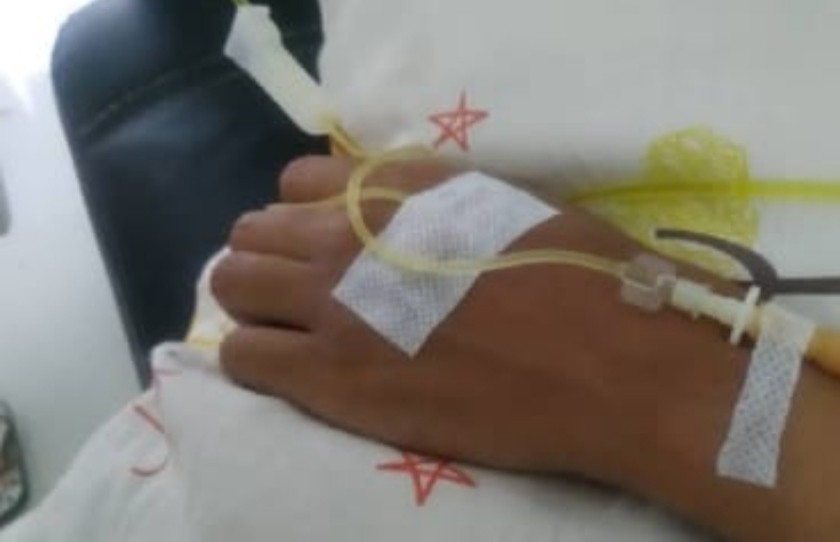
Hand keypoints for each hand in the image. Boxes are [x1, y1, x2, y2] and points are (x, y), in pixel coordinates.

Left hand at [211, 155, 745, 489]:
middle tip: (312, 299)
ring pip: (231, 289)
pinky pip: (244, 358)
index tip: (334, 246)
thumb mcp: (512, 205)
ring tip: (298, 337)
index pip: (299, 181)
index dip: (311, 216)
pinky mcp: (330, 382)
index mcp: (398, 188)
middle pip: (253, 234)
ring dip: (256, 308)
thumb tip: (409, 215)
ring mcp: (331, 309)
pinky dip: (258, 362)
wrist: (607, 364)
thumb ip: (441, 201)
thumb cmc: (583, 279)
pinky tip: (298, 376)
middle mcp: (349, 236)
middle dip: (272, 261)